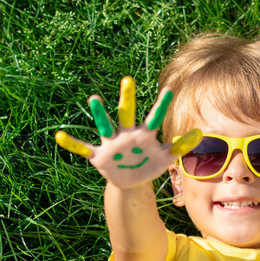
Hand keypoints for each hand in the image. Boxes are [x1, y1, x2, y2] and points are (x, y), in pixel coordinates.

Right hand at [54, 77, 202, 189]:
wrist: (132, 181)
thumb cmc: (150, 163)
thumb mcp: (166, 157)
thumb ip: (180, 146)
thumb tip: (199, 133)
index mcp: (144, 134)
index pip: (154, 117)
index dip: (161, 105)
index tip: (169, 90)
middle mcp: (126, 134)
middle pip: (127, 113)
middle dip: (128, 98)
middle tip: (129, 79)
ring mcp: (111, 143)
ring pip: (104, 125)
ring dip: (100, 113)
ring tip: (94, 98)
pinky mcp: (99, 156)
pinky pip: (83, 149)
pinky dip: (72, 144)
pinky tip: (60, 135)